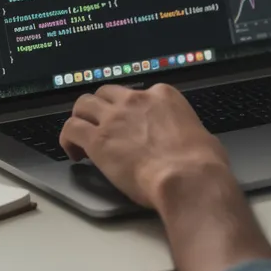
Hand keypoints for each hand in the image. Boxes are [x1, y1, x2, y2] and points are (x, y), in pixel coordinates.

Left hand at [60, 84, 230, 208]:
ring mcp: (114, 119)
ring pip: (82, 105)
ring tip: (81, 136)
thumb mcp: (202, 135)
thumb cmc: (201, 162)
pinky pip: (71, 129)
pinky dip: (68, 138)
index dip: (129, 109)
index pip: (137, 93)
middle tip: (100, 125)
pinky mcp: (98, 140)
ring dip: (80, 118)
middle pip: (105, 94)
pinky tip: (73, 152)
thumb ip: (187, 131)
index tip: (129, 123)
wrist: (187, 178)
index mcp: (163, 95)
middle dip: (100, 108)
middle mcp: (135, 101)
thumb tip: (192, 141)